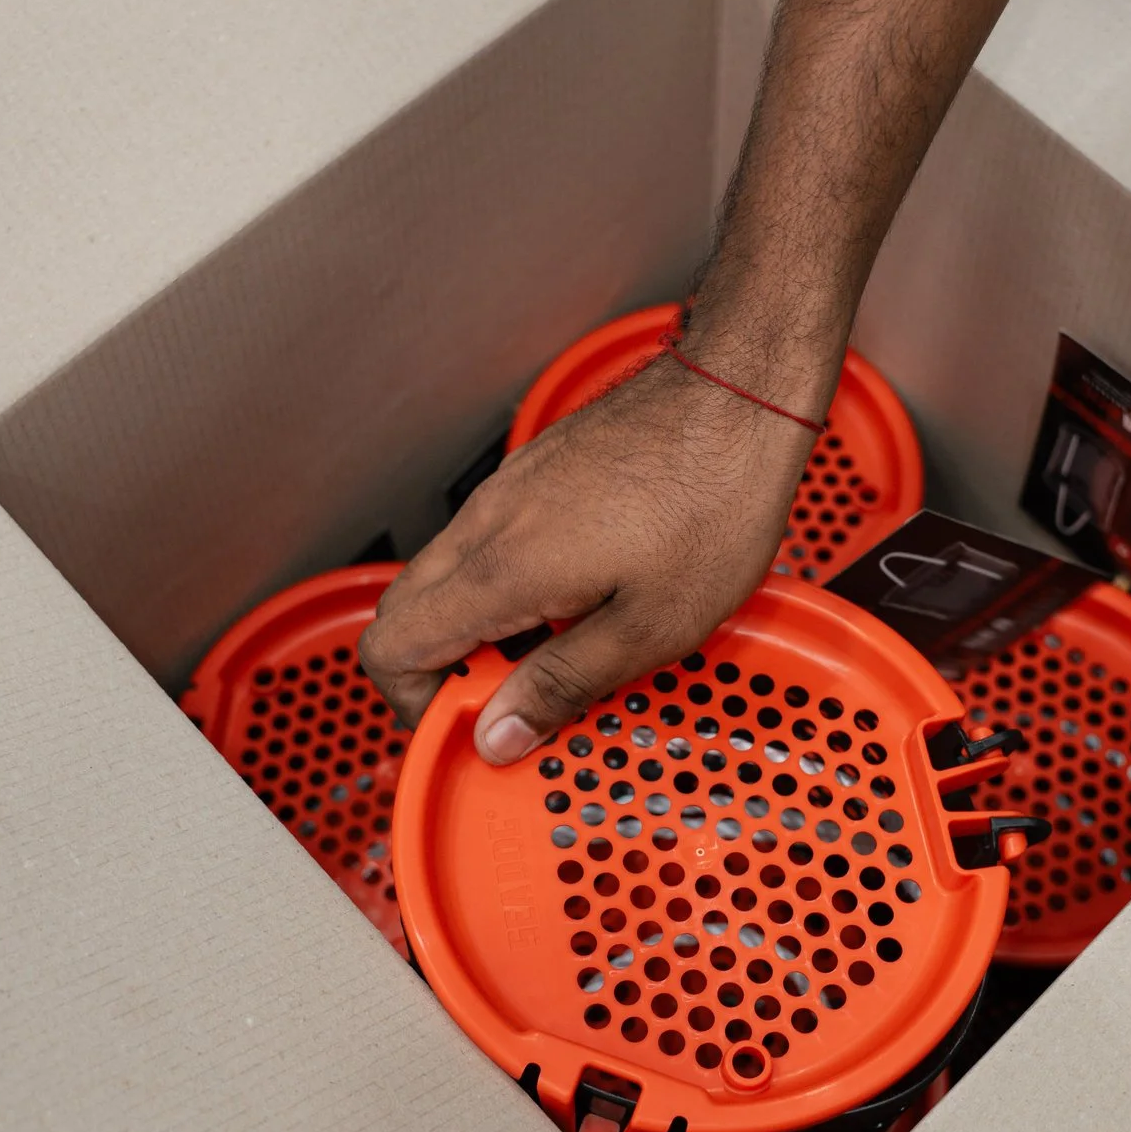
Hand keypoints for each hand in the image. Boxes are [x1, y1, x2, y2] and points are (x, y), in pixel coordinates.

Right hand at [358, 351, 812, 763]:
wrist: (740, 396)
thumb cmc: (712, 501)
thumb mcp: (653, 627)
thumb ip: (565, 685)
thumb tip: (499, 735)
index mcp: (502, 569)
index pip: (390, 646)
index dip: (416, 704)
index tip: (478, 729)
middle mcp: (487, 522)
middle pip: (406, 611)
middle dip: (445, 670)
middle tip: (518, 702)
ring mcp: (508, 489)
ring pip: (447, 575)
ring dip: (482, 628)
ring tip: (562, 652)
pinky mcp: (537, 471)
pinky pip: (488, 542)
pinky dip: (509, 585)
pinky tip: (583, 597)